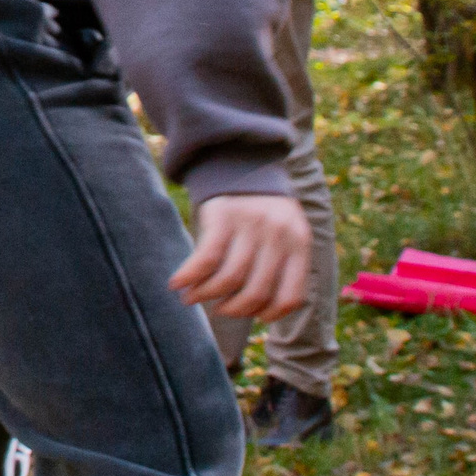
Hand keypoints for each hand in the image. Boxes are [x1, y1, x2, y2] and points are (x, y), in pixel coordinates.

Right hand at [169, 194, 311, 321]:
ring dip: (207, 295)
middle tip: (218, 310)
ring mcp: (251, 224)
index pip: (290, 297)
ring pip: (230, 279)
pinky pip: (206, 258)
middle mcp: (279, 235)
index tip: (253, 316)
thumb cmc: (261, 208)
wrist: (241, 160)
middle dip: (234, 309)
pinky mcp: (223, 215)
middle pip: (256, 291)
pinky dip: (189, 276)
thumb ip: (280, 265)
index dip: (270, 314)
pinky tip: (177, 283)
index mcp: (299, 244)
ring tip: (193, 298)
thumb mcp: (284, 232)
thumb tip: (258, 310)